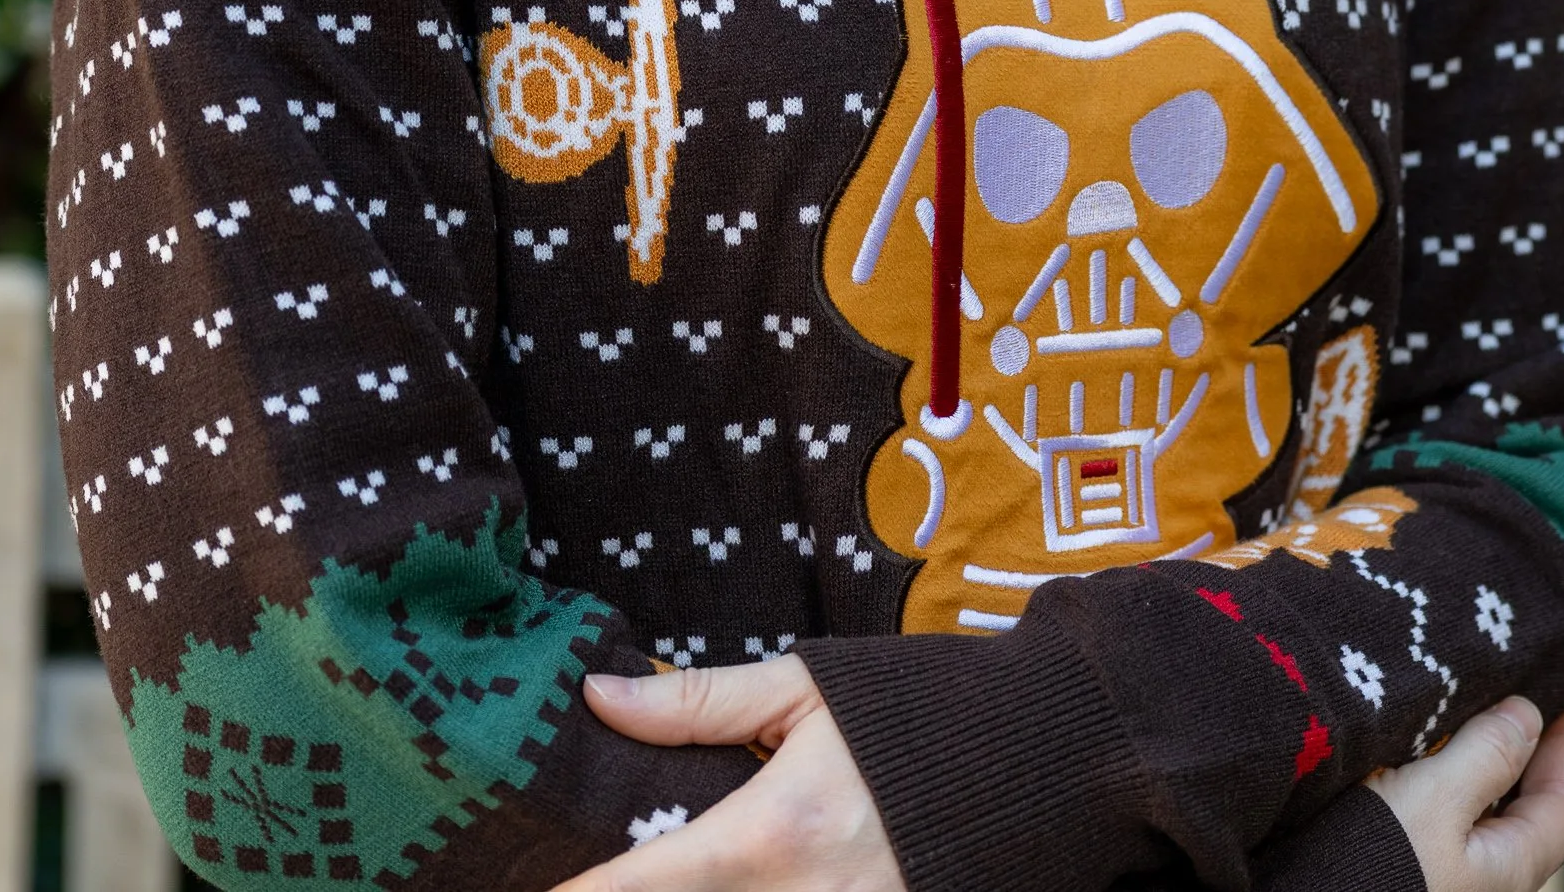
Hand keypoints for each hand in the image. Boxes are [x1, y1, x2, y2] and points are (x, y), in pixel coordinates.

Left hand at [549, 657, 907, 891]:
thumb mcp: (804, 691)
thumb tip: (598, 695)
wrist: (1024, 764)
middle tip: (600, 879)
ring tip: (676, 878)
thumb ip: (697, 702)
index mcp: (769, 833)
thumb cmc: (906, 718)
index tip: (539, 891)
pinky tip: (742, 891)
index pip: (638, 886)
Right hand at [1365, 697, 1563, 891]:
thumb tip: (1528, 717)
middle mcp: (1486, 874)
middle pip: (1530, 804)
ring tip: (1483, 703)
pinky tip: (1434, 742)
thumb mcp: (1438, 799)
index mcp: (1510, 867)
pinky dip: (1454, 768)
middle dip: (1535, 748)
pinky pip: (1450, 807)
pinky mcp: (1413, 856)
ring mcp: (1450, 869)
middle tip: (1532, 690)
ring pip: (1488, 804)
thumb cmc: (1379, 862)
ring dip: (1491, 754)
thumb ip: (1489, 755)